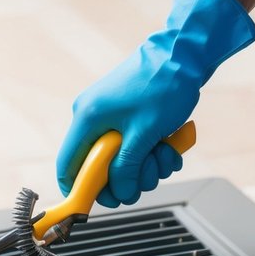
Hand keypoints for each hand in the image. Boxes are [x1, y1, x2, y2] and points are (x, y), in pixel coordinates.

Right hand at [56, 0, 254, 207]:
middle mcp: (94, 118)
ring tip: (165, 152)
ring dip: (148, 166)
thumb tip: (121, 193)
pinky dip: (154, 152)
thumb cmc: (163, 86)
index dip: (81, 191)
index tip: (103, 203)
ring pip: (123, 160)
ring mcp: (112, 116)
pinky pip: (136, 146)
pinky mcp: (130, 115)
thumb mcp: (144, 135)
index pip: (68, 166)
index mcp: (87, 119)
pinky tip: (170, 145)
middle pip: (100, 169)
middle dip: (128, 177)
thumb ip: (128, 168)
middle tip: (149, 174)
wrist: (185, 52)